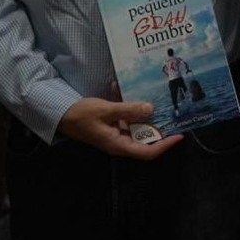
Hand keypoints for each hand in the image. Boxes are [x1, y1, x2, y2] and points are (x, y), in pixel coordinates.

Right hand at [57, 97, 183, 159]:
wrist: (59, 113)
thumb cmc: (80, 115)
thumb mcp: (106, 110)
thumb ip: (128, 109)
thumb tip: (151, 108)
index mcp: (119, 144)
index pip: (148, 152)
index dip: (165, 145)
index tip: (180, 135)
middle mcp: (119, 141)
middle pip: (144, 138)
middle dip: (158, 125)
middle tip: (171, 111)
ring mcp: (114, 133)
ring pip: (135, 124)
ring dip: (140, 110)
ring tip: (150, 95)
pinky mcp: (109, 124)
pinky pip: (121, 115)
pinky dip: (122, 102)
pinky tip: (118, 87)